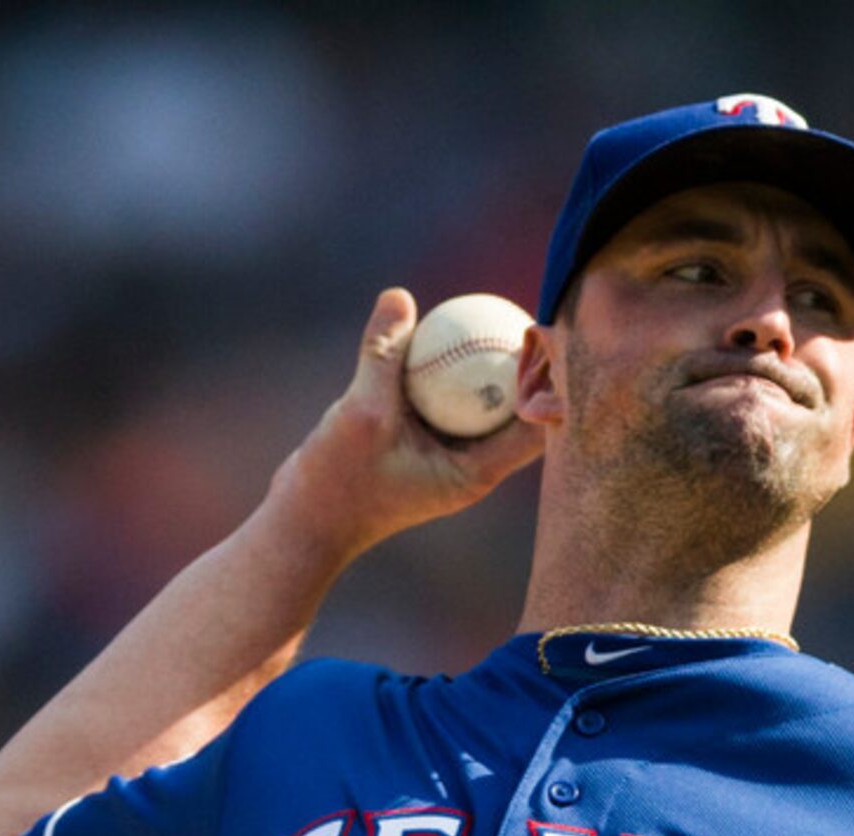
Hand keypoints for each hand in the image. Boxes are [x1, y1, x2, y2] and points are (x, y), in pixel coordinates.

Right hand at [270, 288, 544, 558]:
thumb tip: (399, 295)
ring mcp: (446, 457)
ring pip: (479, 405)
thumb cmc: (338, 481)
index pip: (534, 427)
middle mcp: (470, 466)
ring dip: (486, 368)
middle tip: (523, 318)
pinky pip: (443, 400)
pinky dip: (444, 372)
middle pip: (516, 413)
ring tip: (492, 315)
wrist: (305, 522)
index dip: (549, 385)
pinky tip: (437, 329)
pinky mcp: (422, 446)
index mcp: (476, 472)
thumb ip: (384, 356)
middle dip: (526, 370)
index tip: (541, 338)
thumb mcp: (362, 412)